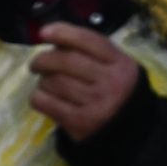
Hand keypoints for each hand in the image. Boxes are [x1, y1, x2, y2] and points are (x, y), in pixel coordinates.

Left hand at [29, 22, 141, 142]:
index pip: (88, 40)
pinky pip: (47, 103)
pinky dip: (37, 97)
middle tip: (36, 64)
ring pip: (54, 81)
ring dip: (42, 80)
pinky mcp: (80, 123)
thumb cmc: (116, 92)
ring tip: (46, 83)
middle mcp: (109, 82)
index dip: (63, 32)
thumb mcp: (115, 67)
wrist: (130, 133)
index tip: (44, 33)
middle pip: (66, 61)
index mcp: (119, 63)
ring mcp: (95, 104)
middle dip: (44, 59)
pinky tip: (42, 97)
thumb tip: (55, 40)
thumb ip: (91, 51)